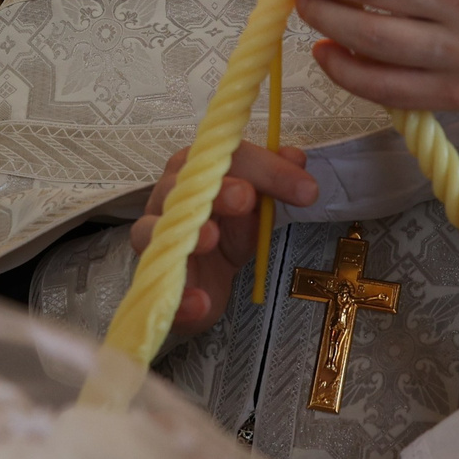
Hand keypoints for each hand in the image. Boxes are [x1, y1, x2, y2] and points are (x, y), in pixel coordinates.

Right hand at [129, 141, 316, 342]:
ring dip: (187, 231)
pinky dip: (180, 294)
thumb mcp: (256, 210)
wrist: (203, 283)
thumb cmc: (227, 233)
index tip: (306, 190)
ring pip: (152, 227)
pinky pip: (156, 283)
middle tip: (246, 198)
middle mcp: (172, 196)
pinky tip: (200, 302)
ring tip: (212, 238)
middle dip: (218, 188)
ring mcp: (154, 236)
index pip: (231, 156)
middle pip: (187, 182)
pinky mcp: (152, 276)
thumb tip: (296, 157)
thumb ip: (273, 183)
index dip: (267, 167)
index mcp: (202, 170)